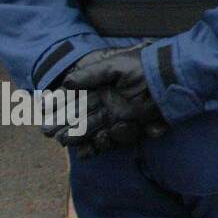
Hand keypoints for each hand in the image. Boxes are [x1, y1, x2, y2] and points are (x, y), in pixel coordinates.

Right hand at [46, 44, 167, 156]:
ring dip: (81, 136)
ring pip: (96, 129)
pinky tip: (88, 150)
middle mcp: (111, 102)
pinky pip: (116, 137)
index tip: (44, 115)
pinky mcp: (136, 124)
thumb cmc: (144, 66)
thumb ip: (91, 74)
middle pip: (84, 117)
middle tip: (52, 134)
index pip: (78, 100)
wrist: (172, 76)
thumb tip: (67, 81)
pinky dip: (102, 144)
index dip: (61, 108)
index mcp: (104, 87)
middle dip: (67, 126)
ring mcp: (123, 114)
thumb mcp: (116, 66)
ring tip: (65, 139)